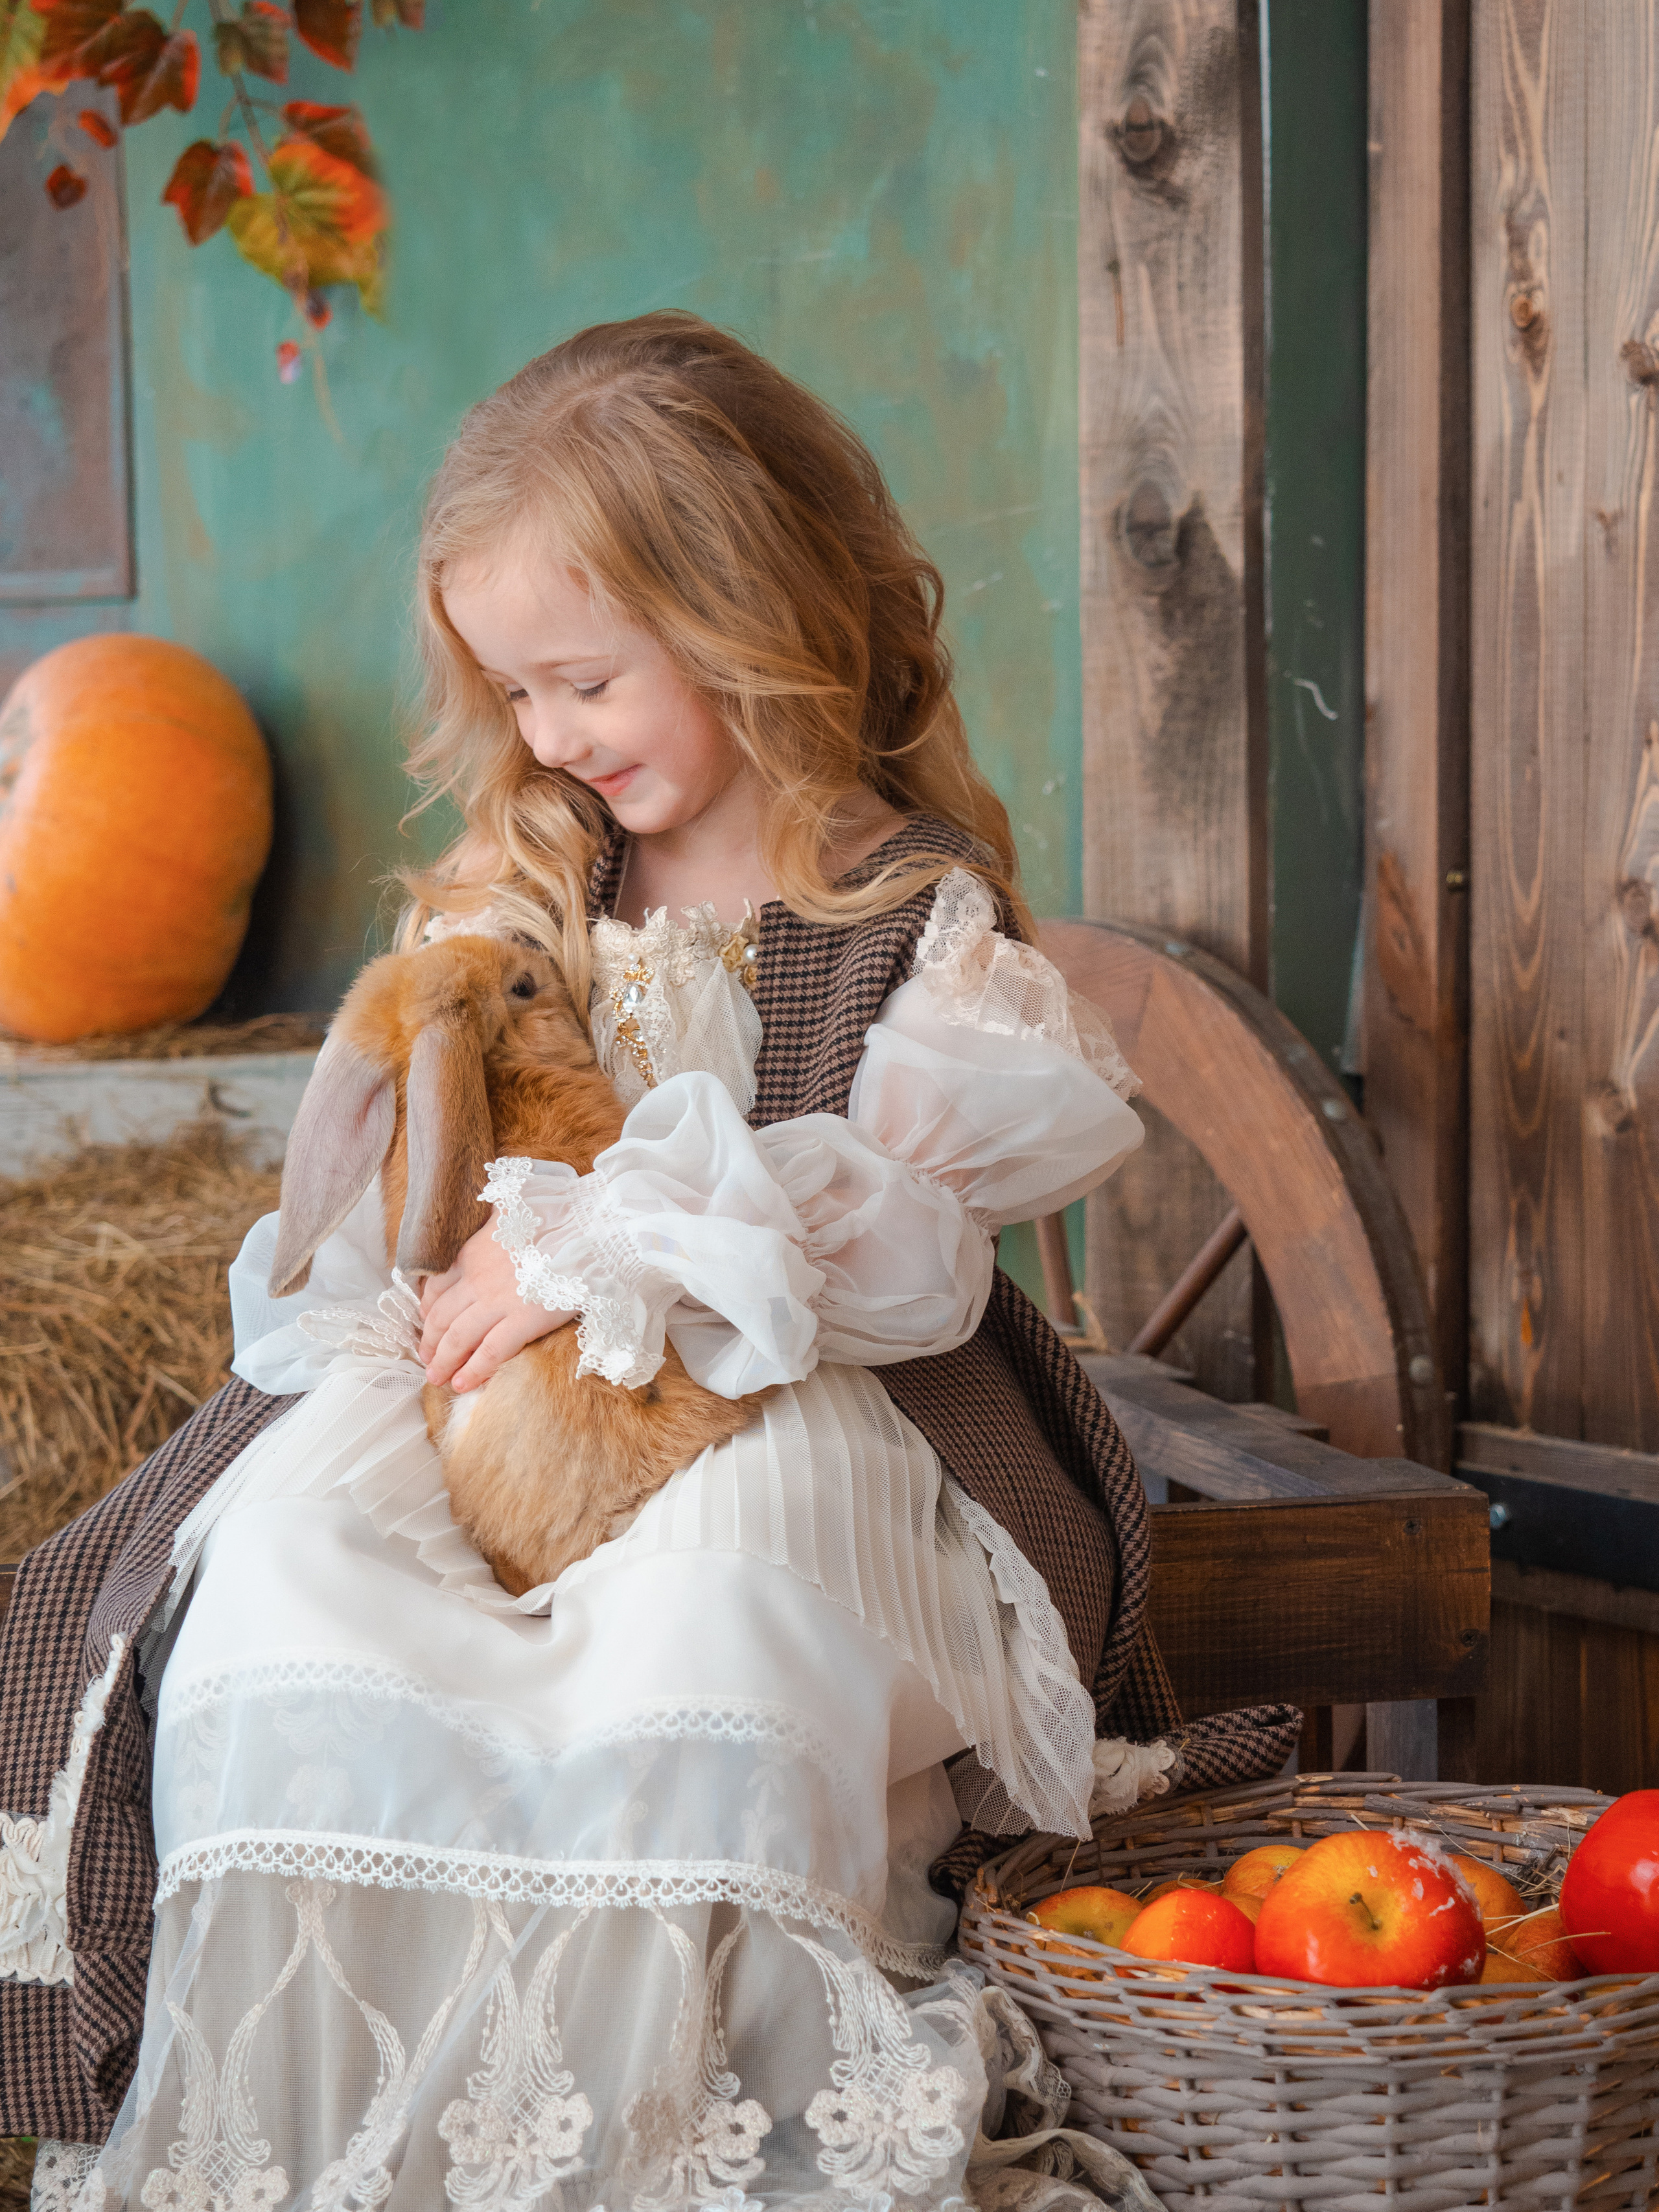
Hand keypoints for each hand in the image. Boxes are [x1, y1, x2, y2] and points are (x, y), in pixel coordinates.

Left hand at [418, 1220, 573, 1391]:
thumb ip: (494, 1215)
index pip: (436, 1287)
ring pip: (458, 1338)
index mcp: (473, 1252)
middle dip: (430, 1342)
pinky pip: (490, 1352)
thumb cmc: (557, 1218)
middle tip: (427, 1359)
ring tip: (437, 1377)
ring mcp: (498, 1302)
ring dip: (444, 1361)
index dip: (427, 1311)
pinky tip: (463, 1384)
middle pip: (441, 1317)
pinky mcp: (522, 1321)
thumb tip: (491, 1211)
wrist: (587, 1231)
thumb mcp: (513, 1207)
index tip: (426, 1324)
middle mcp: (477, 1279)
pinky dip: (473, 1371)